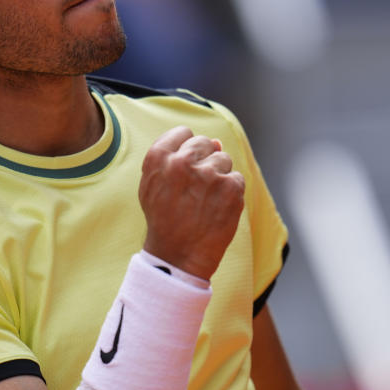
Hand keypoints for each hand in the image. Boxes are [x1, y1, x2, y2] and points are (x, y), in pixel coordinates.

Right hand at [138, 126, 245, 279]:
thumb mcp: (152, 185)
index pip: (183, 133)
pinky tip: (217, 209)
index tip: (186, 167)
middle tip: (196, 189)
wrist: (178, 256)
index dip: (186, 149)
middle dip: (204, 162)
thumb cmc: (164, 219)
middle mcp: (182, 162)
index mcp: (159, 158)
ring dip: (218, 177)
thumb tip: (216, 142)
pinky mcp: (230, 188)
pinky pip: (237, 178)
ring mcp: (208, 174)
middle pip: (205, 143)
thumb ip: (174, 157)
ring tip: (205, 201)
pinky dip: (231, 193)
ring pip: (223, 160)